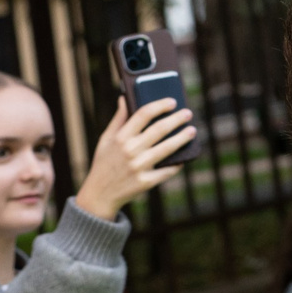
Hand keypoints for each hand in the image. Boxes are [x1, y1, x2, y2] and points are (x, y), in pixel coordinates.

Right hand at [72, 97, 194, 222]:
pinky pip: (167, 171)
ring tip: (192, 131)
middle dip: (177, 119)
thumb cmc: (104, 163)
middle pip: (159, 129)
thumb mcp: (106, 139)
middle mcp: (130, 151)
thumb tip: (125, 97)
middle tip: (188, 113)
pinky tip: (185, 157)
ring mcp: (138, 167)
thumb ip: (118, 118)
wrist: (99, 195)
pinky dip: (178, 163)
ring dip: (182, 138)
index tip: (172, 101)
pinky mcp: (145, 182)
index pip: (143, 114)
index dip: (160, 105)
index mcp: (120, 138)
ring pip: (167, 148)